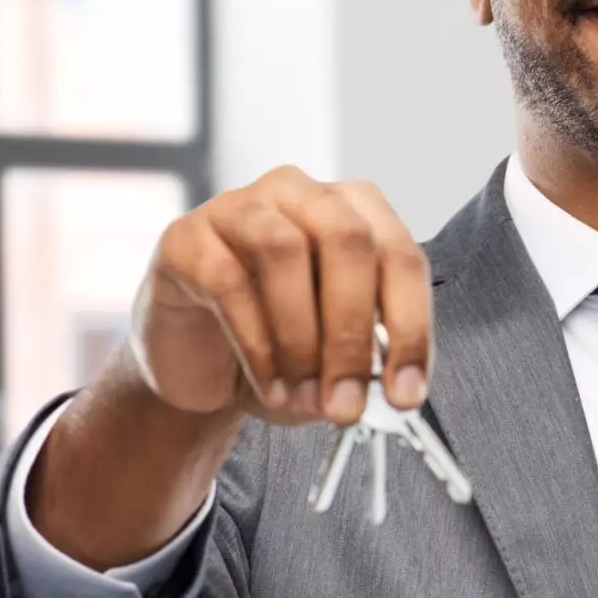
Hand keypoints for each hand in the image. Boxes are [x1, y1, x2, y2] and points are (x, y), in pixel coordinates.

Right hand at [131, 165, 431, 427]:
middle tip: (347, 403)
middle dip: (352, 332)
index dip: (411, 328)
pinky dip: (256, 344)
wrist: (197, 360)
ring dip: (301, 339)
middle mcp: (301, 193)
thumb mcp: (338, 353)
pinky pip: (227, 280)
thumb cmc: (280, 344)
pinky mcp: (187, 237)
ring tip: (305, 398)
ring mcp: (240, 206)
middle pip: (347, 240)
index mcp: (355, 210)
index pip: (401, 256)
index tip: (406, 394)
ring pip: (285, 251)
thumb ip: (370, 357)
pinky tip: (269, 386)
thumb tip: (393, 386)